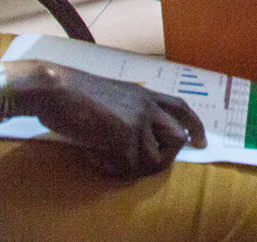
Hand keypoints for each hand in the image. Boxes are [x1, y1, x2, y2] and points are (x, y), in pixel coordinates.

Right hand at [26, 61, 206, 178]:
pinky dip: (111, 168)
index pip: (182, 107)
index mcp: (146, 94)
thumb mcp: (112, 97)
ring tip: (105, 159)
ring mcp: (139, 120)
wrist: (55, 89)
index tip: (200, 142)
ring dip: (132, 167)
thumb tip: (135, 138)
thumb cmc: (74, 93)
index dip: (195, 126)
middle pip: (178, 138)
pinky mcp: (126, 135)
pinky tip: (93, 156)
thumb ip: (129, 111)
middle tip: (139, 165)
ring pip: (155, 159)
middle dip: (164, 157)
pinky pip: (130, 167)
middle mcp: (148, 105)